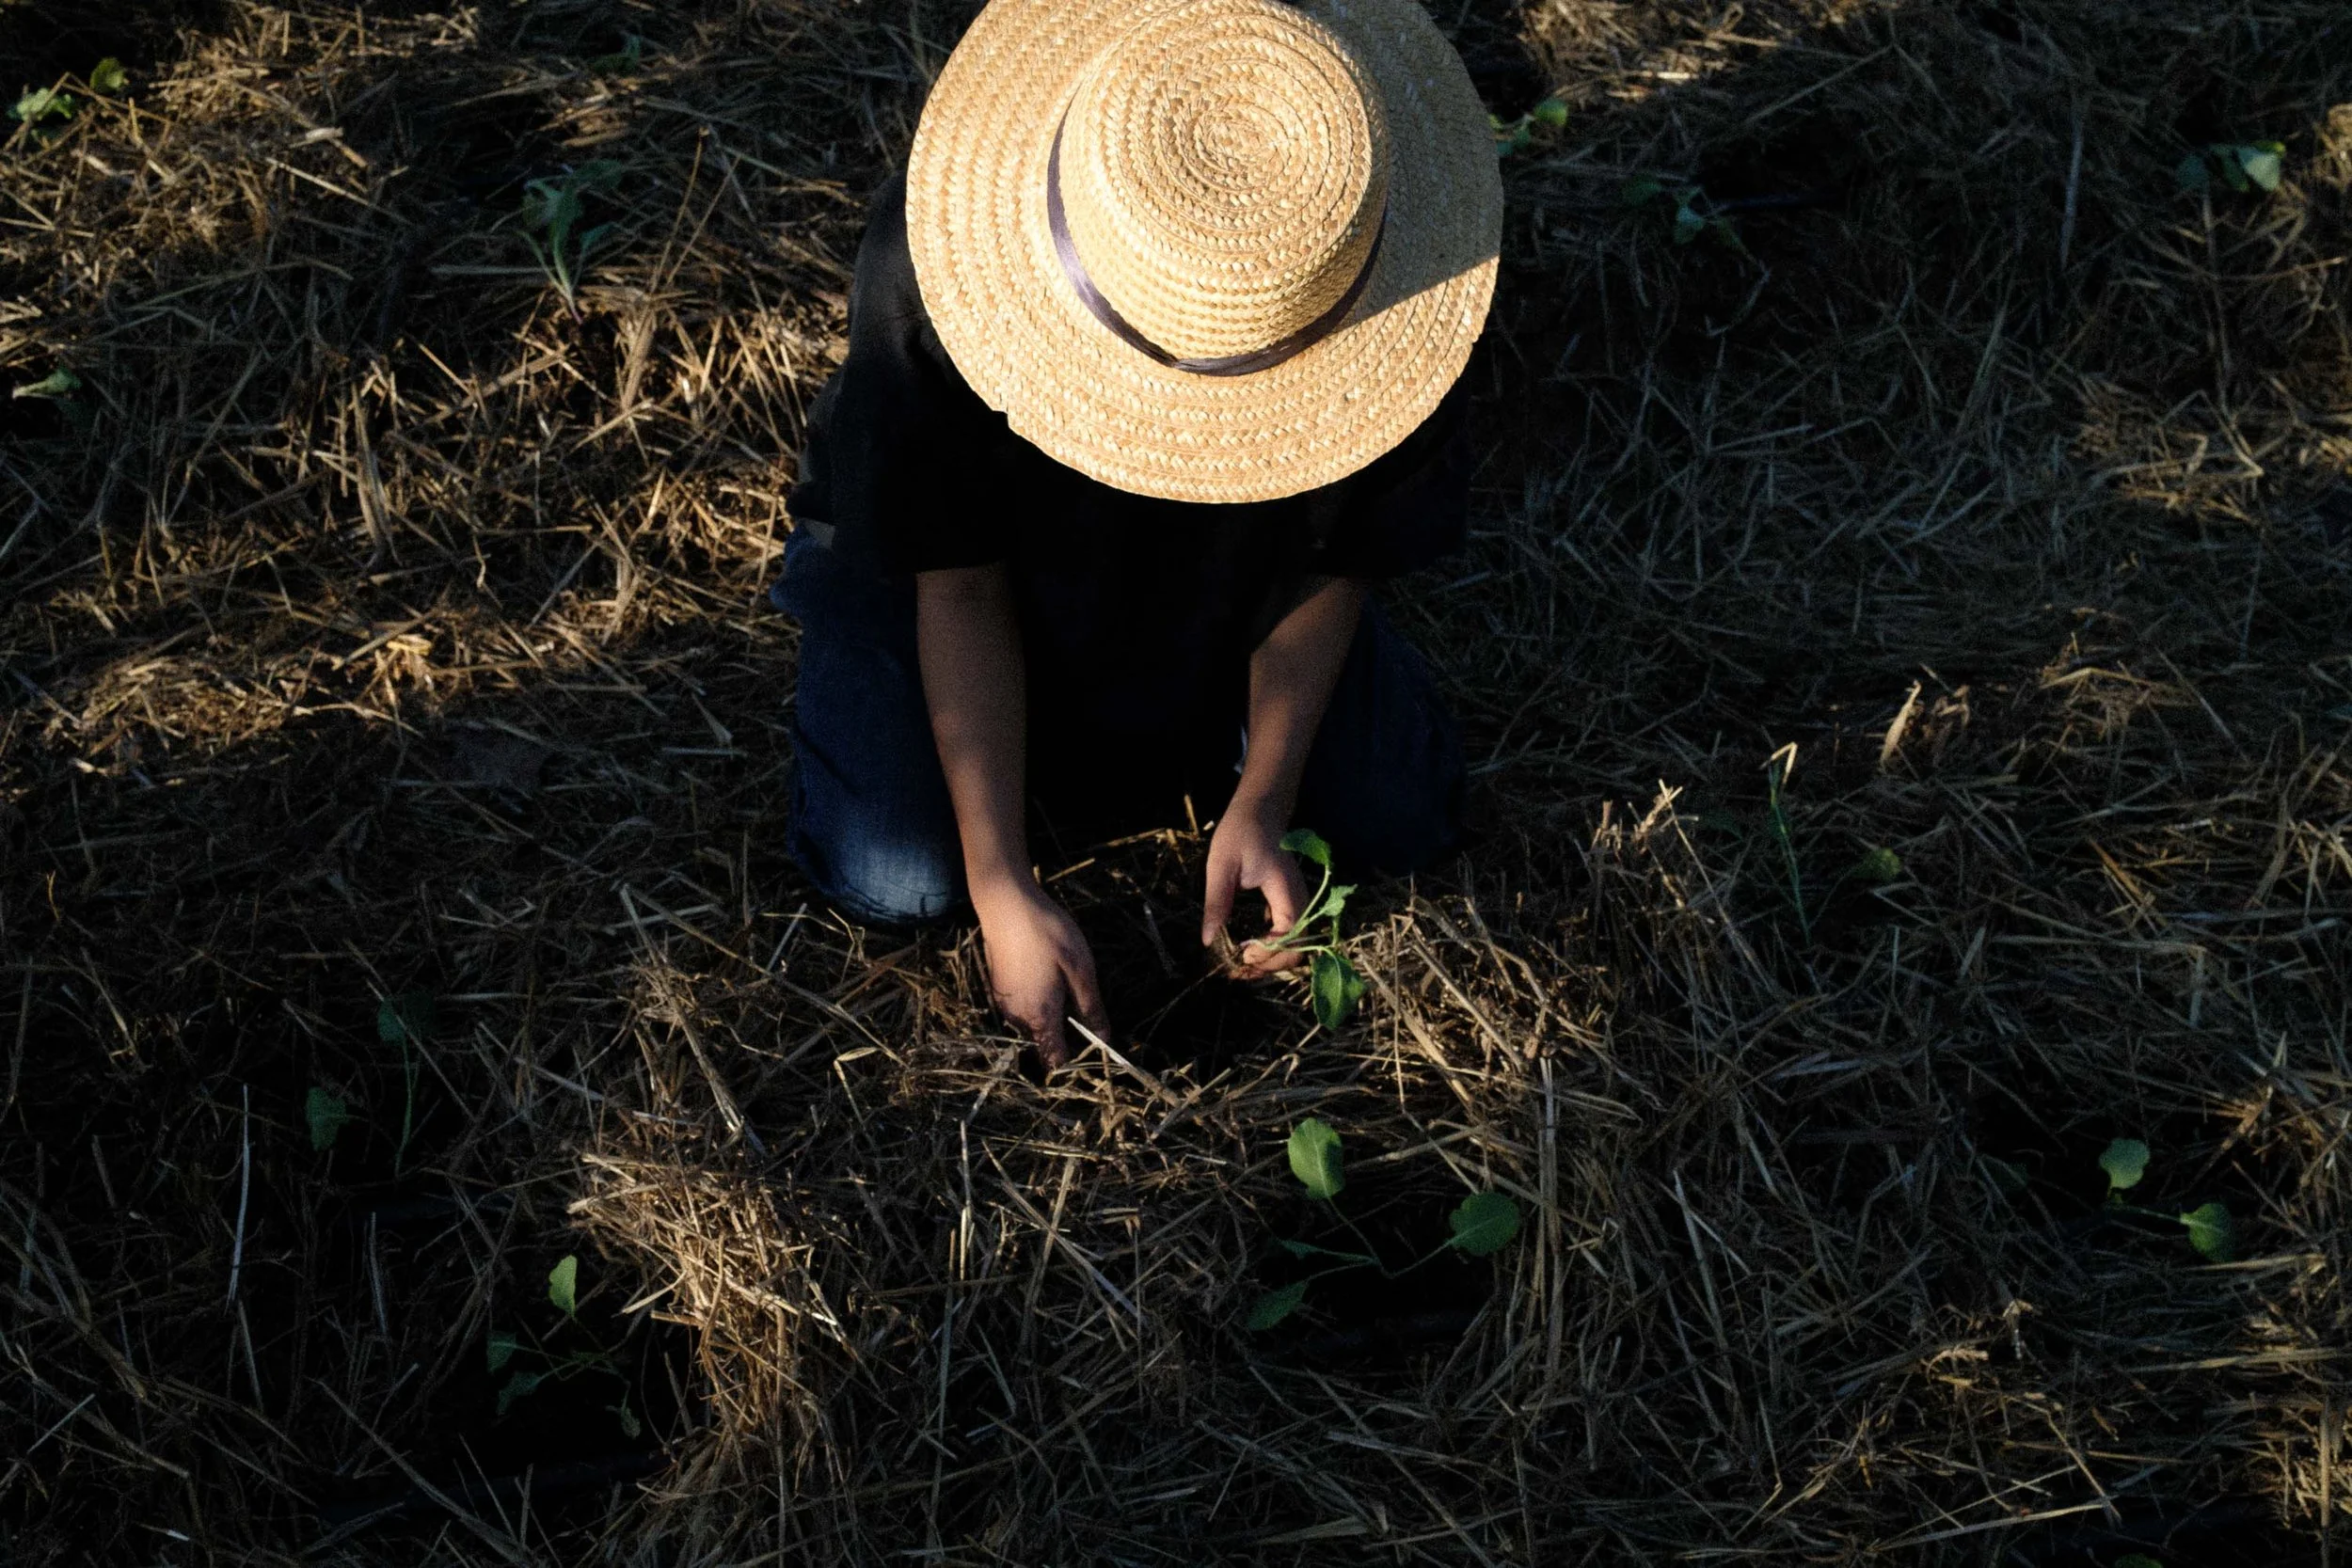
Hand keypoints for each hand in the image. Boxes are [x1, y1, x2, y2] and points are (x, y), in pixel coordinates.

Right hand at [973, 880, 1105, 1067]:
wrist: (1006, 904)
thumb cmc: (1048, 934)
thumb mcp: (1081, 969)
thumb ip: (1091, 1008)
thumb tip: (1104, 1040)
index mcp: (1040, 1016)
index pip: (1054, 1059)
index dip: (1074, 1061)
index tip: (1091, 1047)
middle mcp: (1017, 1017)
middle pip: (1043, 1042)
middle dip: (1064, 1033)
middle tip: (1082, 1003)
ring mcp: (1004, 1003)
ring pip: (1031, 1023)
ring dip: (1049, 1014)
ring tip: (1064, 983)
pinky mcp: (997, 989)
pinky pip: (1021, 1007)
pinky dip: (1035, 1001)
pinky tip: (1045, 974)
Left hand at [1200, 801, 1311, 973]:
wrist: (1261, 811)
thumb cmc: (1241, 832)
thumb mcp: (1221, 865)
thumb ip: (1217, 902)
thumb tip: (1209, 940)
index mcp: (1286, 890)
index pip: (1288, 934)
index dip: (1267, 953)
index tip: (1240, 956)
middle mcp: (1300, 899)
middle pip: (1298, 947)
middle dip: (1270, 965)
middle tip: (1238, 972)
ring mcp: (1299, 902)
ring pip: (1296, 944)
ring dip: (1272, 960)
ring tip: (1241, 968)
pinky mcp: (1291, 903)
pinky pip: (1289, 934)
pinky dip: (1272, 948)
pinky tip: (1249, 952)